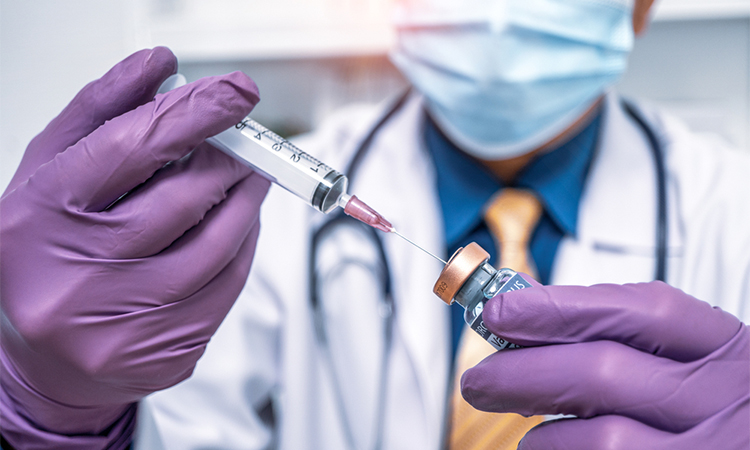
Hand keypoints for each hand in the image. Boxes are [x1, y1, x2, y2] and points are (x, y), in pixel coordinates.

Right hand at [0, 48, 269, 447]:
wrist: (40, 360)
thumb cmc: (43, 255)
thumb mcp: (49, 174)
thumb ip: (99, 114)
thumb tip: (157, 67)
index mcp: (43, 216)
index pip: (131, 148)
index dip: (194, 114)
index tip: (235, 93)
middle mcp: (79, 276)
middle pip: (183, 199)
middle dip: (229, 159)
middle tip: (247, 141)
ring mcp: (124, 321)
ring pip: (218, 245)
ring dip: (246, 201)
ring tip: (248, 178)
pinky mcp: (165, 349)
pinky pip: (229, 286)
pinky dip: (244, 246)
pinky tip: (238, 227)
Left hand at [461, 279, 748, 449]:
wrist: (746, 445)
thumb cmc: (712, 403)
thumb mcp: (691, 356)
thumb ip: (621, 333)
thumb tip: (523, 315)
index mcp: (721, 346)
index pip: (641, 311)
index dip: (560, 307)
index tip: (500, 310)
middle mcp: (722, 398)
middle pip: (604, 371)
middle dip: (524, 372)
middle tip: (479, 380)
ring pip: (603, 436)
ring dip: (543, 434)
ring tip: (526, 435)